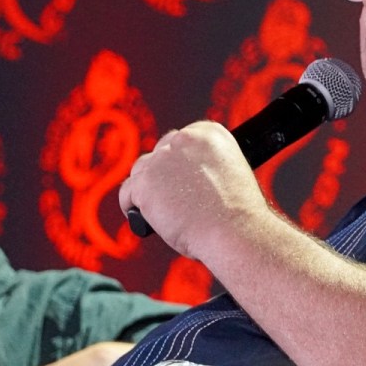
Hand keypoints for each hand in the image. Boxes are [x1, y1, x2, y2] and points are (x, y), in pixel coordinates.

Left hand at [118, 121, 267, 258]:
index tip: (180, 180)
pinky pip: (127, 193)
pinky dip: (132, 206)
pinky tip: (145, 218)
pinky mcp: (145, 183)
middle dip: (162, 174)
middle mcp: (184, 139)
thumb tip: (182, 178)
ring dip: (148, 189)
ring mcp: (162, 160)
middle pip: (159, 152)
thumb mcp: (230, 174)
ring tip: (162, 212)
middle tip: (172, 198)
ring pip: (141, 171)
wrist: (235, 231)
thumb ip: (205, 167)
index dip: (179, 162)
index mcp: (211, 134)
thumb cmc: (238, 215)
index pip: (182, 140)